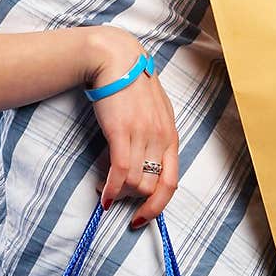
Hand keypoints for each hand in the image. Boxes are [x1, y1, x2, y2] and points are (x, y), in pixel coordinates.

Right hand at [85, 27, 178, 224]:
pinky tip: (103, 195)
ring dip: (118, 193)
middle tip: (117, 197)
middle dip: (133, 199)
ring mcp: (143, 135)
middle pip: (151, 187)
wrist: (116, 58)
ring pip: (135, 182)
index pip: (171, 182)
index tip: (143, 216)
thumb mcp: (156, 111)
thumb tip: (149, 163)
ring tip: (105, 189)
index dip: (158, 205)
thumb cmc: (133, 84)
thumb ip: (157, 136)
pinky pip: (120, 171)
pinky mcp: (121, 132)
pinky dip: (111, 189)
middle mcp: (161, 137)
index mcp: (171, 135)